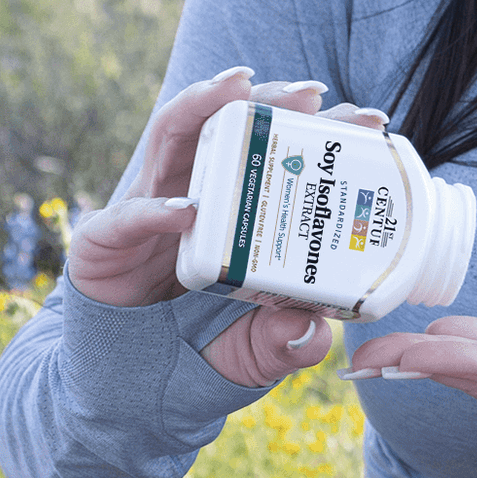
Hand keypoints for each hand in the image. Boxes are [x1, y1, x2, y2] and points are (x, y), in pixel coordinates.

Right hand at [65, 68, 390, 389]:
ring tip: (238, 87)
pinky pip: (127, 219)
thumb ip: (286, 346)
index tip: (371, 120)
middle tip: (312, 91)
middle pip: (232, 131)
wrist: (127, 389)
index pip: (281, 160)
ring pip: (172, 138)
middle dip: (271, 101)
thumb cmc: (197, 353)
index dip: (321, 134)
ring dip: (203, 105)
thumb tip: (313, 332)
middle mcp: (194, 196)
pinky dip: (154, 211)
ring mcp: (147, 211)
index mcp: (237, 213)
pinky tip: (186, 209)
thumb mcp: (257, 355)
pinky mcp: (105, 244)